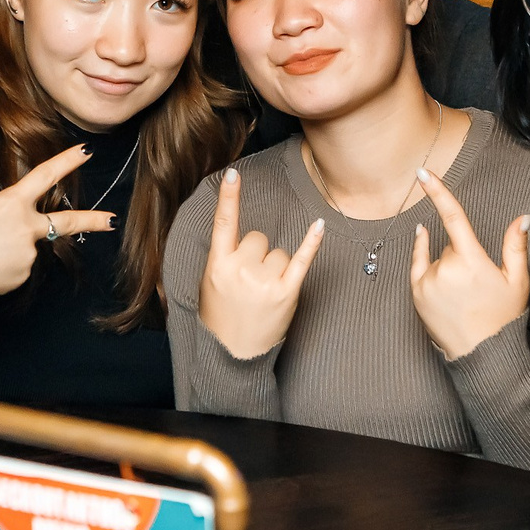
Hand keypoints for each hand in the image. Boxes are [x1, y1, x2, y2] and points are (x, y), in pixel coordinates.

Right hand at [0, 145, 117, 336]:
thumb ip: (5, 215)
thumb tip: (18, 235)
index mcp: (11, 203)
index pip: (45, 176)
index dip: (66, 162)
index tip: (85, 151)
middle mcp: (26, 229)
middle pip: (65, 224)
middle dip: (93, 221)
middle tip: (112, 221)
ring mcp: (26, 257)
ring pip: (24, 251)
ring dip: (7, 252)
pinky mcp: (19, 278)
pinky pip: (14, 271)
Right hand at [198, 168, 325, 358]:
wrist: (233, 355)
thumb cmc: (221, 319)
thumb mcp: (208, 286)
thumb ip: (221, 259)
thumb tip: (235, 236)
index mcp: (218, 265)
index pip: (224, 223)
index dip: (228, 197)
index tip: (233, 174)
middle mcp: (241, 269)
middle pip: (258, 238)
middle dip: (257, 254)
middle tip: (249, 282)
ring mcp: (265, 281)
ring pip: (278, 253)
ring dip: (275, 267)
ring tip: (263, 293)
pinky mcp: (287, 292)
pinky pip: (302, 260)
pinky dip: (312, 242)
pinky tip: (320, 225)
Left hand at [409, 169, 529, 358]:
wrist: (481, 355)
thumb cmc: (502, 318)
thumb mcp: (517, 282)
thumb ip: (516, 246)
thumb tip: (521, 217)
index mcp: (473, 262)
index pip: (453, 217)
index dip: (438, 192)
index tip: (423, 172)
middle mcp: (446, 269)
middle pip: (452, 245)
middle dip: (463, 255)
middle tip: (478, 284)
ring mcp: (428, 282)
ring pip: (437, 258)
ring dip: (448, 266)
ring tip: (463, 295)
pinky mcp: (416, 293)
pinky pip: (417, 263)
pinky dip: (421, 253)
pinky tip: (425, 241)